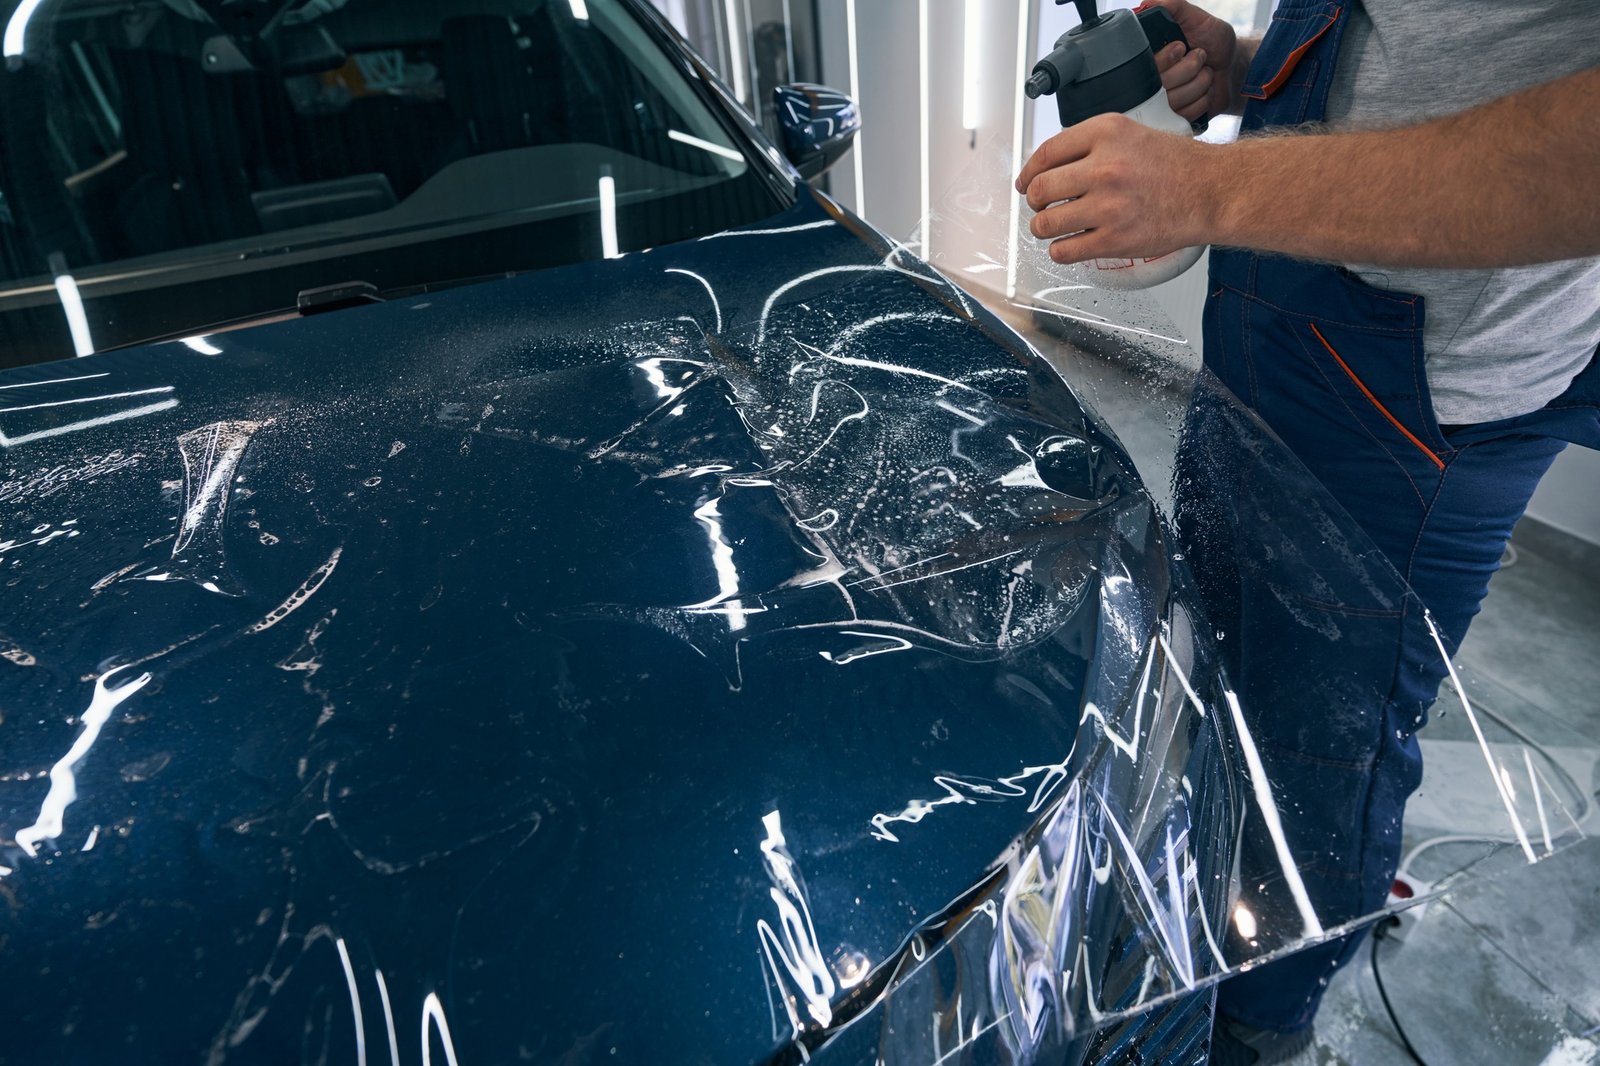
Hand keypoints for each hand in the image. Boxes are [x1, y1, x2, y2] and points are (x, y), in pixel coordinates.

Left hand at [1013, 112, 1211, 264]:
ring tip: (1054, 226)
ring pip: (1046, 223)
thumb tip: (1046, 168)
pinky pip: (1064, 251)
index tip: (1026, 183)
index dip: (1028, 172)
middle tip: (1041, 206)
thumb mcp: (1131, 134)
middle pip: (1040, 189)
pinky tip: (1070, 244)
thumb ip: (1089, 145)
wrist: (1211, 192)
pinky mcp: (1114, 240)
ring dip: (1043, 227)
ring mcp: (1108, 206)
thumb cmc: (1175, 165)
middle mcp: (1104, 167)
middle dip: (1034, 201)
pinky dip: (1060, 250)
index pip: (1046, 153)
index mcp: (1106, 133)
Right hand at [1139, 0, 1239, 120]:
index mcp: (1151, 58)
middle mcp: (1152, 82)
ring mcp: (1163, 104)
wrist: (1233, 68)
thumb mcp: (1197, 18)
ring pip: (1174, 101)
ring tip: (1205, 73)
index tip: (1182, 47)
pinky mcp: (1176, 119)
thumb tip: (1147, 3)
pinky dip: (1202, 100)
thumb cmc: (1215, 43)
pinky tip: (1206, 91)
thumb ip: (1174, 6)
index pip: (1143, 66)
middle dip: (1190, 67)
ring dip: (1199, 83)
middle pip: (1160, 85)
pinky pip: (1184, 115)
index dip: (1166, 58)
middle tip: (1200, 57)